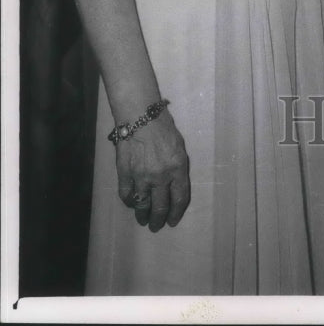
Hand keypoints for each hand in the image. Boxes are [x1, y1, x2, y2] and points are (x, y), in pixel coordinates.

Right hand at [116, 109, 189, 231]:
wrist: (141, 116)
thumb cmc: (163, 128)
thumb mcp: (179, 148)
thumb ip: (178, 168)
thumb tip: (173, 185)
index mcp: (177, 168)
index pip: (179, 199)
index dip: (176, 213)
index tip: (173, 221)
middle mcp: (160, 176)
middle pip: (160, 207)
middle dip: (159, 220)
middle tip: (157, 226)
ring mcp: (141, 176)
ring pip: (142, 205)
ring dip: (143, 216)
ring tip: (144, 220)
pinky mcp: (125, 173)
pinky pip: (127, 195)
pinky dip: (129, 202)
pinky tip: (132, 203)